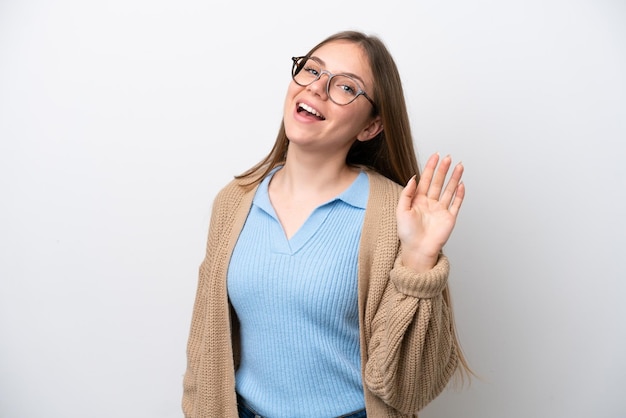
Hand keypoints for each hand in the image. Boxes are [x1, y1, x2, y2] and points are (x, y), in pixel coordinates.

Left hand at [396, 153, 464, 272]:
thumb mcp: (401, 211)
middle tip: (447, 157)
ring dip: (454, 178)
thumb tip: (413, 178)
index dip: (430, 168)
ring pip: (449, 190)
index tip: (435, 156)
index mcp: (419, 200)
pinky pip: (456, 203)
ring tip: (459, 166)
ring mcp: (441, 210)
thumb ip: (407, 194)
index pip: (426, 180)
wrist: (418, 250)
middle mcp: (431, 203)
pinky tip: (461, 184)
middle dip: (443, 169)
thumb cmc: (407, 234)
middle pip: (438, 182)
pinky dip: (459, 194)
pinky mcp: (450, 218)